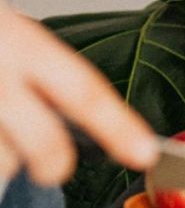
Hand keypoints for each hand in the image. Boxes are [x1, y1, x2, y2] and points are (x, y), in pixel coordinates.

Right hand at [0, 2, 157, 185]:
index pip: (83, 90)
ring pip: (2, 162)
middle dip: (53, 166)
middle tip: (53, 169)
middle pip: (43, 143)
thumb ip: (45, 78)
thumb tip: (90, 134)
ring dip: (1, 160)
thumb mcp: (14, 39)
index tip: (146, 154)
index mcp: (23, 43)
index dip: (118, 125)